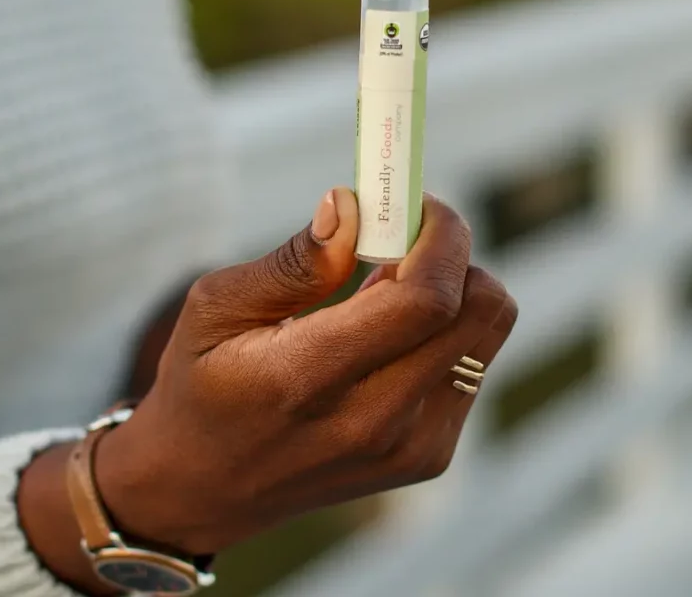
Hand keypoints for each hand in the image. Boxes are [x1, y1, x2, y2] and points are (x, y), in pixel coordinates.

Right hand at [94, 188, 517, 553]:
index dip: (443, 238)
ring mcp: (411, 448)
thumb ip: (294, 261)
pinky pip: (474, 362)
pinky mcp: (430, 457)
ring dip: (453, 290)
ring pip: (488, 331)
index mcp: (310, 380)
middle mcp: (375, 422)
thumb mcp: (216, 308)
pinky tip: (389, 336)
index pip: (425, 302)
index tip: (420, 203)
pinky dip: (446, 330)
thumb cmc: (204, 382)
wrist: (206, 489)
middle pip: (481, 310)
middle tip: (403, 236)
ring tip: (385, 291)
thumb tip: (351, 207)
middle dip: (454, 253)